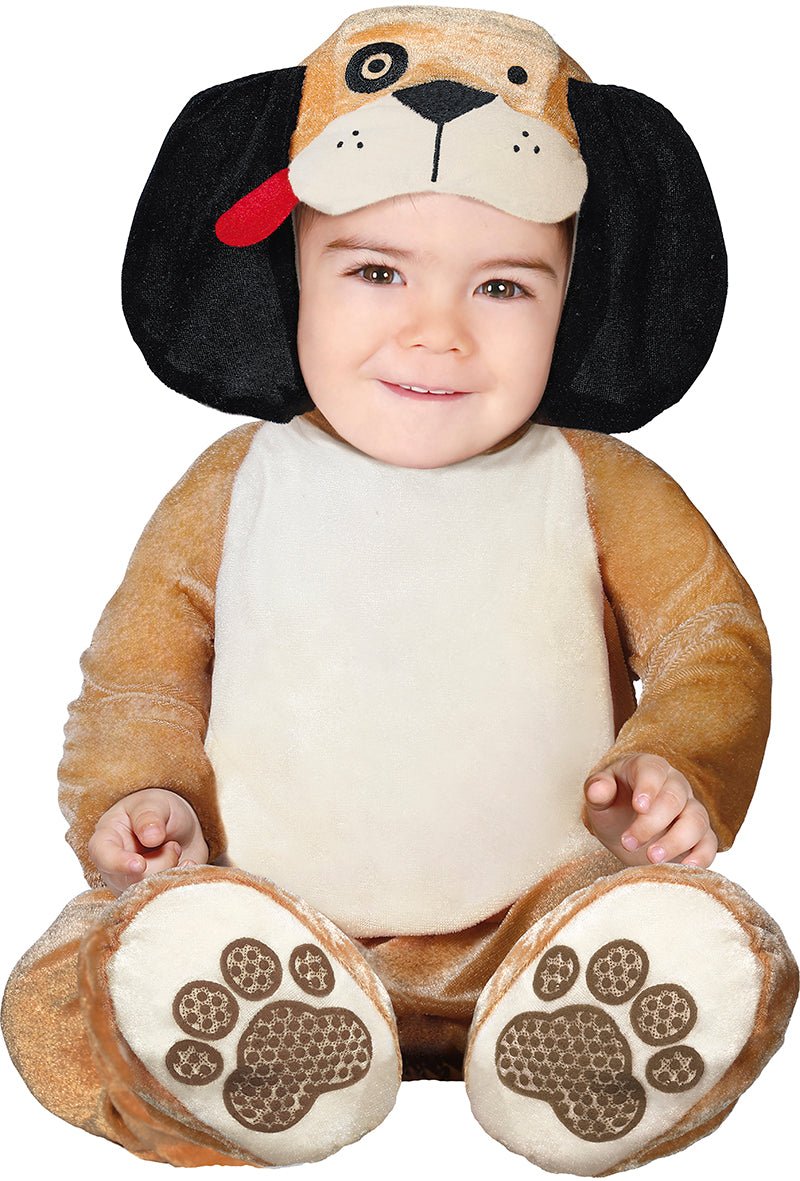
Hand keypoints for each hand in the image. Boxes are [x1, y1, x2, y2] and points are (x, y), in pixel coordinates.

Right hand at [88, 788, 208, 894]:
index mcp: (106, 839)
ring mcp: (131, 885)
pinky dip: (182, 879)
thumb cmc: (158, 812)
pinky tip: (188, 864)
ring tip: (174, 849)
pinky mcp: (149, 896)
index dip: (118, 863)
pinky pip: (167, 896)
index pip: (102, 855)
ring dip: (171, 869)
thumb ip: (149, 816)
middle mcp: (114, 868)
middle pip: (131, 880)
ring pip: (150, 891)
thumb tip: (151, 837)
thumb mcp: (153, 803)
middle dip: (161, 862)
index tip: (140, 864)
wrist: (180, 828)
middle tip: (173, 844)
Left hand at [584, 753, 717, 868]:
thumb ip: (597, 791)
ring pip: (696, 819)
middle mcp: (675, 785)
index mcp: (648, 768)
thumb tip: (598, 789)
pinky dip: (702, 856)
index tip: (639, 807)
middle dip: (652, 822)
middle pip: (674, 798)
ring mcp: (691, 809)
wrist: (624, 829)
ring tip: (652, 858)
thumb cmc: (612, 807)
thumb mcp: (599, 799)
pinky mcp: (701, 835)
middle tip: (629, 843)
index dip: (648, 787)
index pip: (653, 770)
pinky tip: (686, 868)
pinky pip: (709, 843)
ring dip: (676, 841)